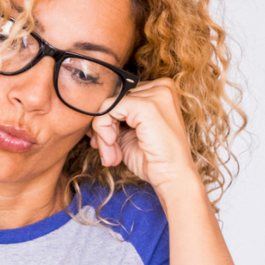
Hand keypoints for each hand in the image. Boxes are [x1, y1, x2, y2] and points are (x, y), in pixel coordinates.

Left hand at [87, 77, 197, 193]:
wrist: (172, 177)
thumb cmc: (154, 159)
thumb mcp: (130, 132)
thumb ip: (115, 118)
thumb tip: (91, 113)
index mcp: (160, 90)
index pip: (121, 96)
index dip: (109, 120)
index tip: (106, 143)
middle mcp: (160, 87)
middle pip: (114, 98)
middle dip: (104, 128)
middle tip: (109, 152)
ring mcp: (155, 94)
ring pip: (108, 104)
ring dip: (102, 134)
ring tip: (111, 155)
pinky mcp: (145, 106)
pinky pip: (108, 110)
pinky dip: (103, 130)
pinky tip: (112, 147)